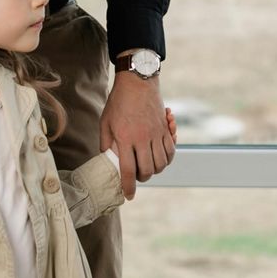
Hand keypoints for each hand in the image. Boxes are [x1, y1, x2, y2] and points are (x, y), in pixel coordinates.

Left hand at [100, 68, 174, 199]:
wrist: (138, 82)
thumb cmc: (118, 102)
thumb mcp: (106, 123)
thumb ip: (106, 144)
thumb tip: (107, 161)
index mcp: (125, 138)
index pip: (128, 170)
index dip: (128, 187)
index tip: (128, 196)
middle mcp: (142, 138)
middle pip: (147, 170)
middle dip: (142, 178)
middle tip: (137, 176)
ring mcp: (156, 133)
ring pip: (161, 163)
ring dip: (155, 169)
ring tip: (147, 165)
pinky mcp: (165, 129)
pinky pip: (171, 150)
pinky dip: (167, 158)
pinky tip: (159, 155)